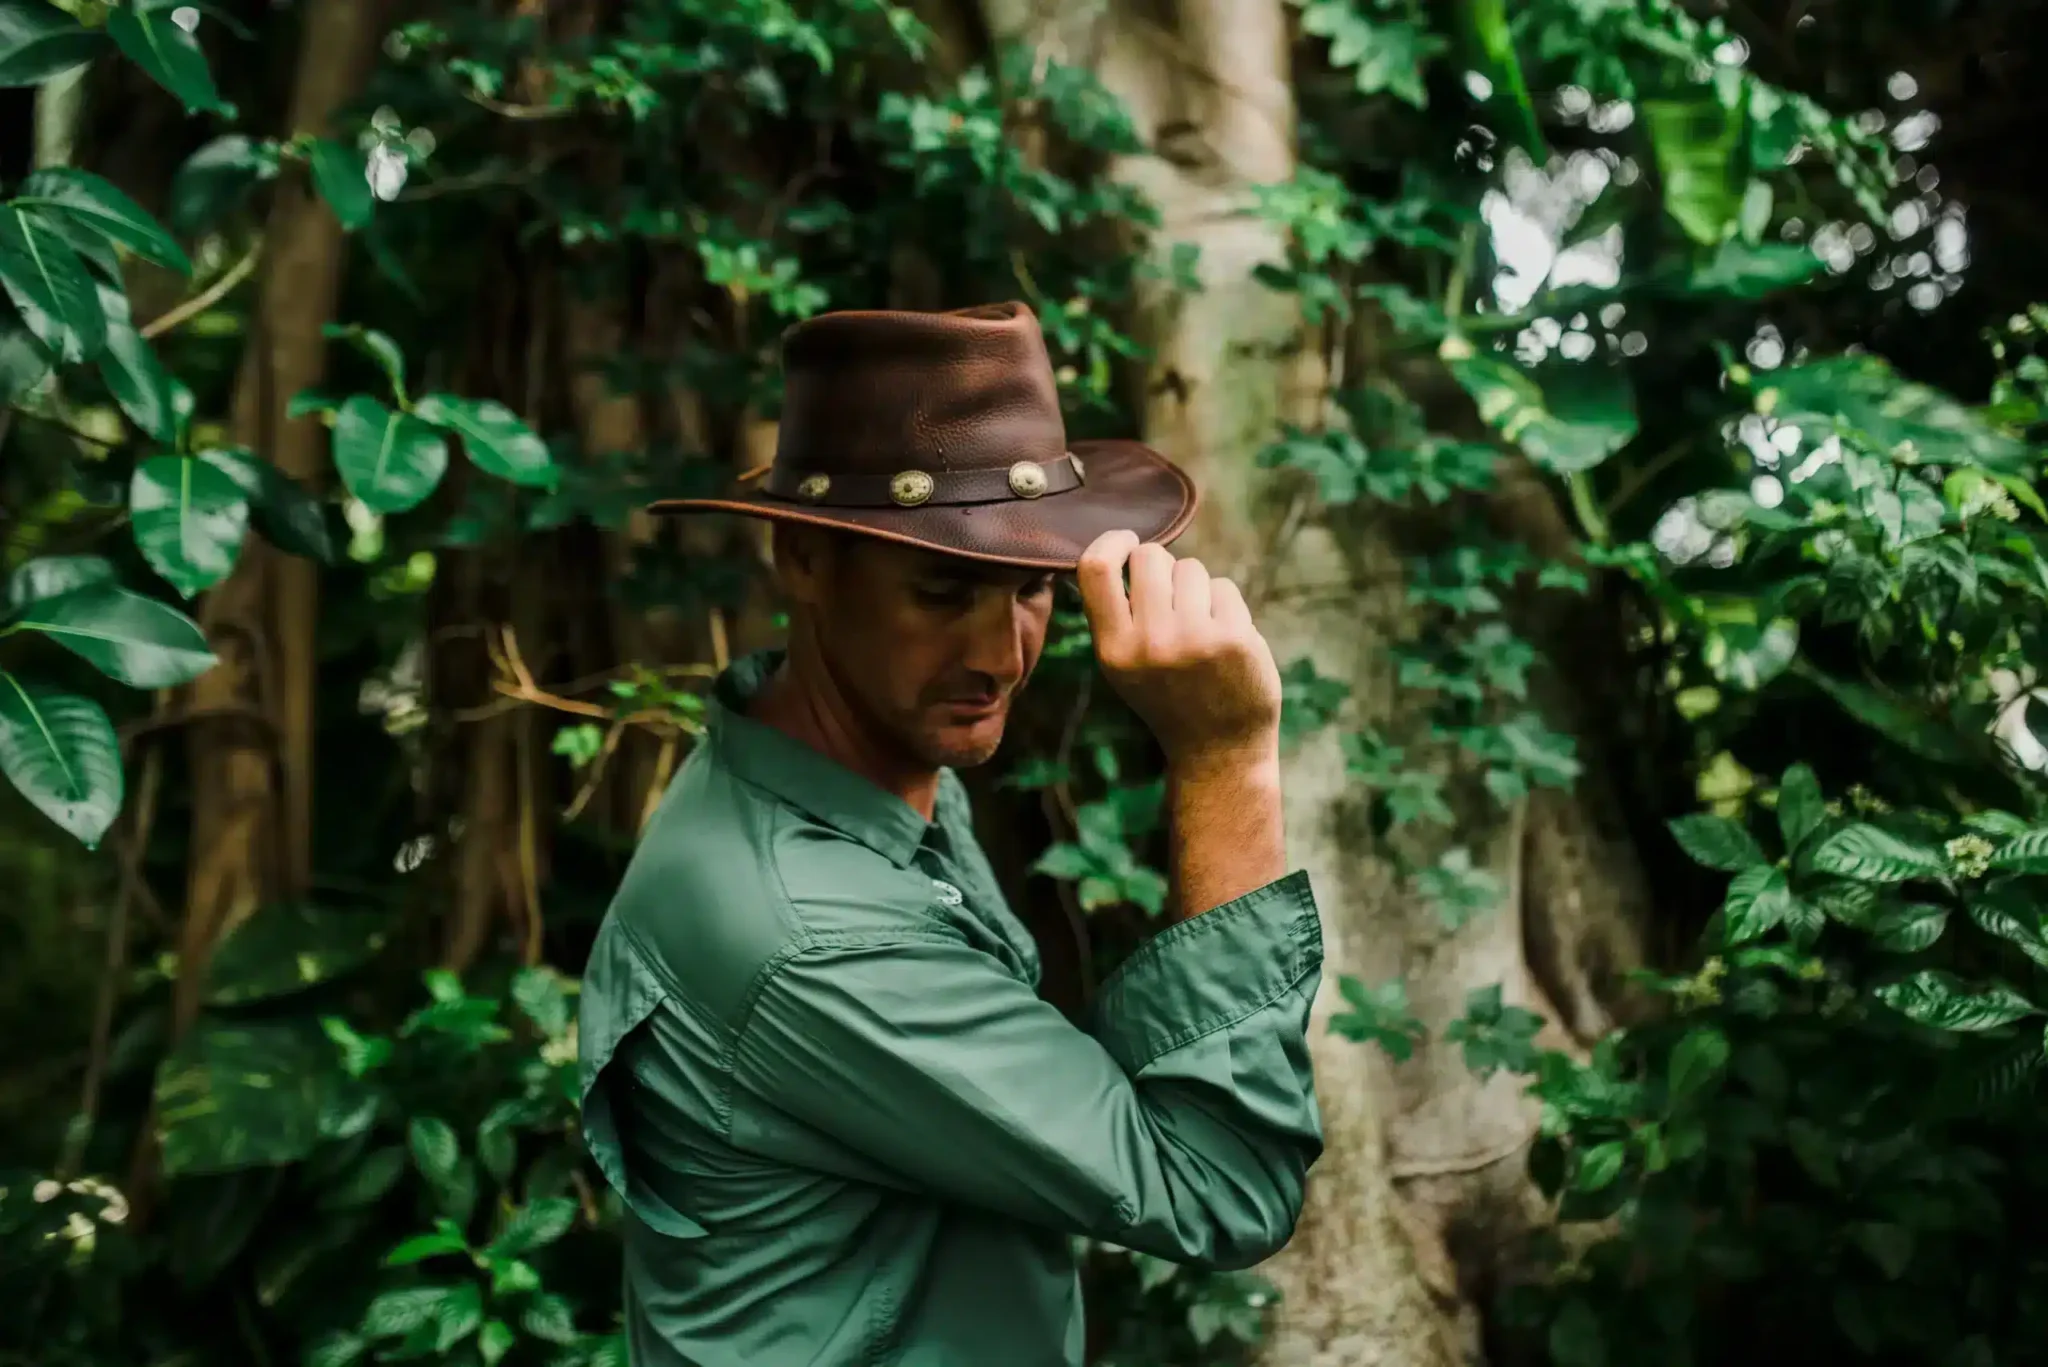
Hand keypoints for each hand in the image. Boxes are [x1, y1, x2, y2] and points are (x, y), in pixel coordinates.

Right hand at [1075, 530, 1282, 765]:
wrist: (1217, 749)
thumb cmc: (1169, 695)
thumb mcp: (1124, 664)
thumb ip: (1118, 614)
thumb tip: (1123, 549)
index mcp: (1113, 649)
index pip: (1095, 568)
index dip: (1111, 541)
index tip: (1126, 541)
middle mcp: (1150, 643)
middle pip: (1150, 557)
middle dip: (1162, 565)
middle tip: (1172, 597)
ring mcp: (1194, 640)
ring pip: (1191, 568)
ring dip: (1197, 588)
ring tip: (1199, 629)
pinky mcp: (1234, 639)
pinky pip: (1224, 588)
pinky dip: (1226, 606)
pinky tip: (1225, 640)